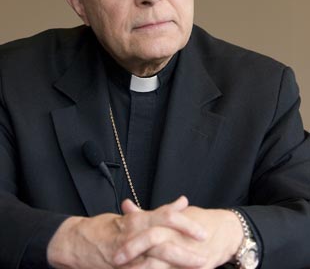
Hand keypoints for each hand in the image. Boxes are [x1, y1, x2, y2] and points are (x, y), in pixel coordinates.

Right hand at [47, 196, 205, 268]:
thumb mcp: (134, 216)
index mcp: (138, 219)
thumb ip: (159, 211)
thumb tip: (182, 201)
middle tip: (205, 256)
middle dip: (186, 251)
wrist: (76, 241)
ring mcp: (126, 252)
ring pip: (155, 258)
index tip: (203, 234)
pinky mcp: (121, 265)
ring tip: (195, 268)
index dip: (186, 224)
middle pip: (164, 239)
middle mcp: (133, 233)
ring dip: (176, 264)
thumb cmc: (107, 227)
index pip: (166, 217)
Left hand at [116, 203, 242, 268]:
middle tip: (116, 262)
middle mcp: (179, 238)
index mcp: (172, 224)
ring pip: (163, 266)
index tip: (113, 250)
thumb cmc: (196, 221)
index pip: (148, 230)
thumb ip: (147, 215)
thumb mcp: (172, 216)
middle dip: (134, 253)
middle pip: (154, 244)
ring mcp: (189, 255)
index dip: (130, 241)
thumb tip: (125, 206)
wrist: (226, 231)